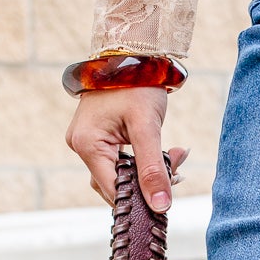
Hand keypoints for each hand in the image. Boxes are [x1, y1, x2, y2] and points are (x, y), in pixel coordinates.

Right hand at [65, 85, 186, 210]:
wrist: (132, 53)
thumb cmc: (136, 83)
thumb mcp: (148, 127)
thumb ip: (153, 168)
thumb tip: (161, 206)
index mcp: (87, 145)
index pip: (112, 189)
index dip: (138, 201)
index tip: (164, 205)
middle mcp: (81, 145)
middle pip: (115, 184)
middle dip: (147, 184)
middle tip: (178, 176)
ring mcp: (87, 141)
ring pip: (119, 173)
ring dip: (148, 172)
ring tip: (176, 160)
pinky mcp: (98, 136)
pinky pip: (119, 159)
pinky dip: (142, 161)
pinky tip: (166, 155)